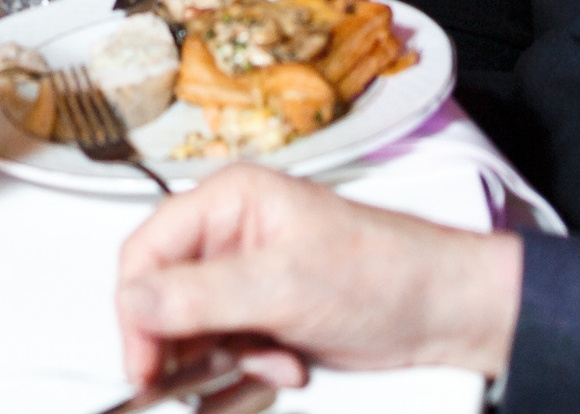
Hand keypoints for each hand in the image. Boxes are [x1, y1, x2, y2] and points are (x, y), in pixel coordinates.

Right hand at [115, 164, 521, 388]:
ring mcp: (248, 277)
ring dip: (225, 361)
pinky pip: (225, 351)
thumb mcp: (285, 284)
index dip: (137, 310)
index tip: (144, 361)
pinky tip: (286, 366)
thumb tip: (134, 301)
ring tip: (270, 362)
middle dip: (188, 344)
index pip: (147, 252)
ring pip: (193, 333)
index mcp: (228, 201)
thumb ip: (201, 294)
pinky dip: (249, 370)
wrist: (445, 311)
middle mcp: (230, 234)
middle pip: (164, 298)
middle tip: (202, 377)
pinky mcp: (265, 313)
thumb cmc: (386, 271)